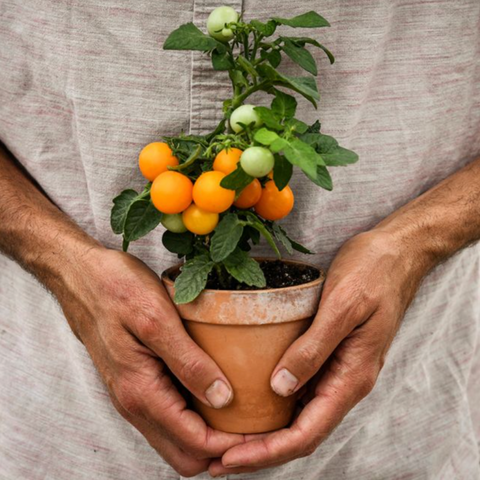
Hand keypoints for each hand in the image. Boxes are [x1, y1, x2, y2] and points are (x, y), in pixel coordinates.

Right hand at [57, 247, 244, 476]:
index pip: (195, 442)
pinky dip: (195, 418)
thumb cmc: (117, 289)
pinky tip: (215, 394)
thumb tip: (222, 399)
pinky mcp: (136, 383)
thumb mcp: (157, 319)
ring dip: (209, 436)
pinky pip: (169, 417)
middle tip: (256, 425)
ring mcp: (133, 395)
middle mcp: (135, 403)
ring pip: (176, 438)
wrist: (82, 278)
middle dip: (222, 449)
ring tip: (243, 413)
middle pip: (185, 453)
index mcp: (141, 391)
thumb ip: (188, 362)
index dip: (232, 444)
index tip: (264, 430)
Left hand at [209, 230, 427, 475]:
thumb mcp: (343, 307)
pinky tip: (252, 400)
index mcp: (352, 377)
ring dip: (266, 432)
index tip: (230, 460)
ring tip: (228, 437)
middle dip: (260, 450)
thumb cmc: (373, 274)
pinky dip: (275, 404)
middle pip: (300, 432)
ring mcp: (337, 369)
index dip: (267, 452)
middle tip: (218, 459)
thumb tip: (279, 388)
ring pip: (299, 415)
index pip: (307, 433)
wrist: (395, 254)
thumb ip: (314, 349)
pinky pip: (302, 389)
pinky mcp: (330, 355)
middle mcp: (344, 381)